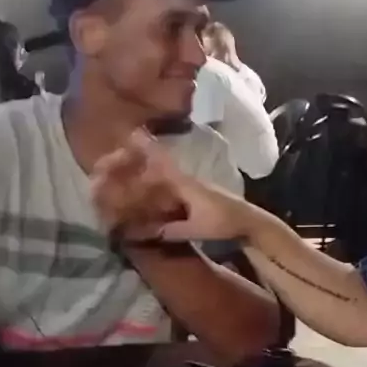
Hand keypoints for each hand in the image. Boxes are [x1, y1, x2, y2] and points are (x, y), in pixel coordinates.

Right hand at [94, 130, 252, 242]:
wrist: (248, 221)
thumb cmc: (224, 221)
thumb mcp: (198, 228)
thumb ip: (172, 230)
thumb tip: (145, 233)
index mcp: (187, 184)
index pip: (162, 162)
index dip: (147, 148)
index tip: (131, 134)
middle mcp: (187, 180)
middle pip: (159, 165)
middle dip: (140, 157)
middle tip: (117, 154)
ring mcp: (191, 187)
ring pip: (164, 175)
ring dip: (146, 170)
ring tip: (125, 168)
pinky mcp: (195, 194)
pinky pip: (170, 185)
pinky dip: (156, 184)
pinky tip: (146, 189)